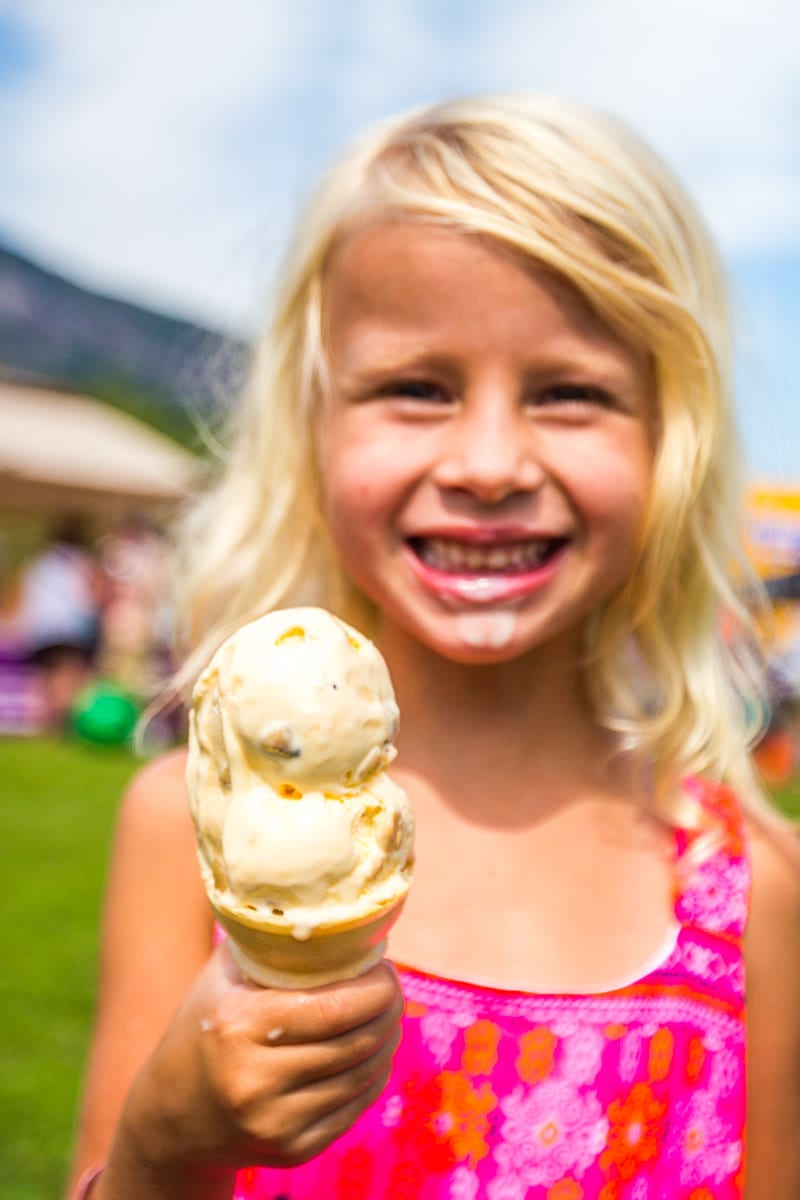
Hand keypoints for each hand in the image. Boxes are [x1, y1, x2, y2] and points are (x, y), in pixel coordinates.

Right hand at [106, 942, 402, 1187]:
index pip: (334, 1008)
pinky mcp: (292, 1151)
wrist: (173, 1114)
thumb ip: (270, 939)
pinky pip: (354, 1108)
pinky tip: (370, 1053)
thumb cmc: (207, 1022)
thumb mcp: (224, 974)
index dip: (376, 988)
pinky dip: (372, 1077)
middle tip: (392, 989)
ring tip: (385, 1016)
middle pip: (355, 1042)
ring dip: (386, 1042)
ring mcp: (274, 1122)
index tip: (386, 970)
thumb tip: (330, 901)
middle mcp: (255, 1080)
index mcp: (239, 1025)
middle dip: (388, 1010)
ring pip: (362, 1076)